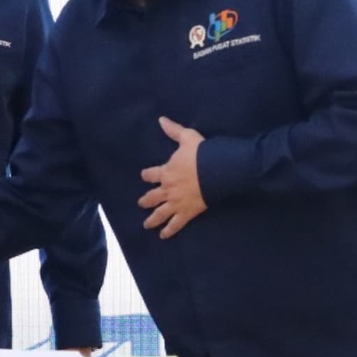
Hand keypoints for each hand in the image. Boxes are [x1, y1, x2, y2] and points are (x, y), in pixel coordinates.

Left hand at [138, 117, 206, 237]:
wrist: (216, 171)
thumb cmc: (202, 154)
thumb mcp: (187, 138)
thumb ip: (174, 131)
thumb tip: (161, 119)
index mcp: (166, 171)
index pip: (151, 174)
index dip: (147, 175)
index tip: (144, 176)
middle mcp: (168, 189)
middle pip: (152, 197)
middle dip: (146, 200)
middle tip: (141, 204)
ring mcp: (176, 202)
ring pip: (160, 213)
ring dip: (152, 220)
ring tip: (147, 225)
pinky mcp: (187, 212)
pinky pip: (176, 224)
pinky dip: (169, 230)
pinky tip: (163, 236)